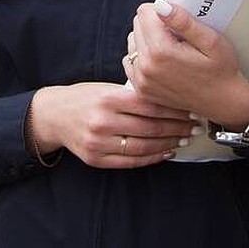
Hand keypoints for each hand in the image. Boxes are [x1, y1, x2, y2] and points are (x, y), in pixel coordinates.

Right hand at [29, 82, 196, 168]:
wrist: (53, 115)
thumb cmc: (84, 97)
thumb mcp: (106, 86)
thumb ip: (132, 93)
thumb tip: (169, 98)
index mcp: (108, 97)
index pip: (149, 105)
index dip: (174, 110)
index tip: (190, 109)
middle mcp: (102, 120)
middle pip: (150, 127)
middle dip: (177, 127)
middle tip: (194, 126)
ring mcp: (98, 142)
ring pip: (143, 146)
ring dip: (168, 144)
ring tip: (183, 139)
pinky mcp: (96, 159)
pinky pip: (130, 161)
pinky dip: (152, 158)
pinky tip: (166, 152)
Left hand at [124, 0, 248, 129]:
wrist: (223, 102)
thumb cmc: (221, 71)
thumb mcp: (211, 40)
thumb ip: (183, 21)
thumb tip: (161, 5)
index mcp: (162, 52)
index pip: (144, 12)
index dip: (162, 11)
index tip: (176, 21)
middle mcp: (147, 67)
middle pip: (137, 26)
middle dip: (155, 24)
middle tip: (177, 36)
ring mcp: (142, 80)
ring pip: (133, 42)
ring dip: (147, 40)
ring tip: (171, 48)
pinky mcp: (142, 90)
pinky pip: (130, 61)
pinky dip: (143, 57)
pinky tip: (161, 60)